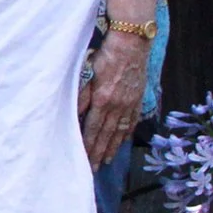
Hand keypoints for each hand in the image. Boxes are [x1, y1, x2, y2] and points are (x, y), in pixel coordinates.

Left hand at [78, 31, 148, 168]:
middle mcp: (118, 105)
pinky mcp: (138, 98)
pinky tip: (122, 141)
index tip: (83, 159)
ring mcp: (130, 103)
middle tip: (93, 168)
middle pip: (106, 134)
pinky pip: (131, 120)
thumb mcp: (87, 73)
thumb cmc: (105, 56)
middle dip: (99, 152)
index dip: (88, 145)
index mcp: (103, 100)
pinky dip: (126, 133)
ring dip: (112, 147)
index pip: (93, 128)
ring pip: (120, 130)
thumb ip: (81, 96)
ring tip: (106, 160)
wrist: (132, 44)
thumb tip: (74, 115)